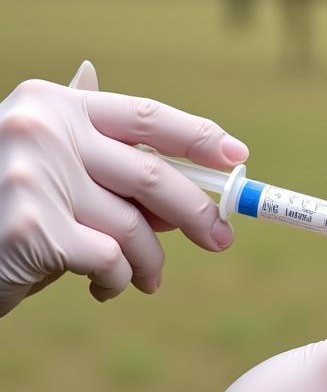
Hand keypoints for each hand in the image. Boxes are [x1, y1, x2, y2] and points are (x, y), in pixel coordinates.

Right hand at [0, 62, 248, 315]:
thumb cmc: (7, 211)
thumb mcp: (48, 167)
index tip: (238, 158)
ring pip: (134, 226)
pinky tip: (104, 287)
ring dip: (150, 262)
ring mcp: (33, 177)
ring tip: (144, 279)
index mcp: (53, 105)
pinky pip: (109, 259)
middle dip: (196, 212)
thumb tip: (178, 150)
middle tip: (223, 239)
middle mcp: (42, 130)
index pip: (146, 116)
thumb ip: (99, 152)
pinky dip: (116, 280)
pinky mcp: (32, 227)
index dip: (199, 138)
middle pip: (151, 173)